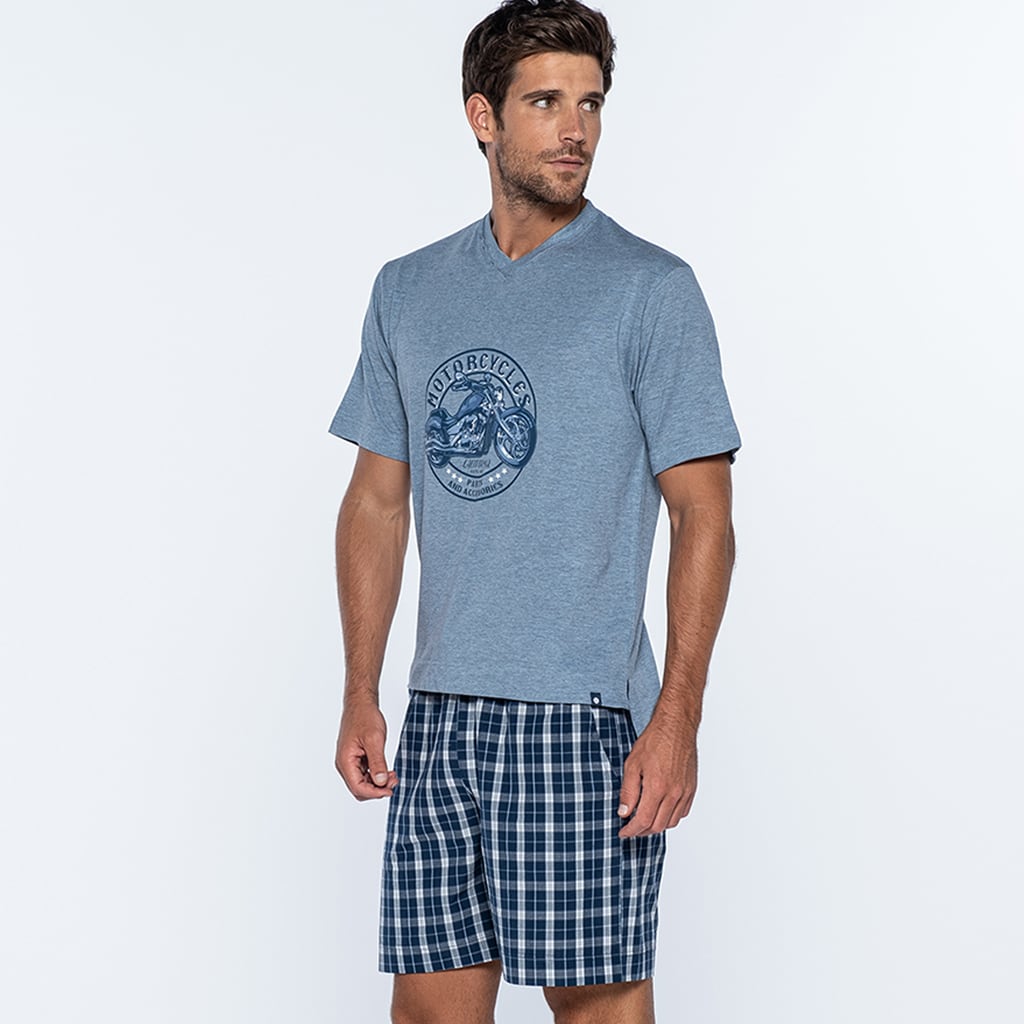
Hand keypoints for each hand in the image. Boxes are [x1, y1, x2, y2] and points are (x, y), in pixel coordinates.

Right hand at [335, 700, 397, 800]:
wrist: (361, 703)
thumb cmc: (364, 717)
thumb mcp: (374, 740)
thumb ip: (377, 762)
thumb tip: (381, 782)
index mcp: (345, 760)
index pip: (357, 787)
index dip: (374, 793)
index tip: (390, 790)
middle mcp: (345, 763)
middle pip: (359, 788)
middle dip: (377, 789)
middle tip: (393, 782)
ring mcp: (349, 761)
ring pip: (362, 782)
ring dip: (377, 783)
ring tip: (392, 776)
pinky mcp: (356, 757)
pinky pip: (364, 773)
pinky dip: (376, 775)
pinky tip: (387, 771)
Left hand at [617, 714, 697, 838]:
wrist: (676, 727)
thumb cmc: (655, 740)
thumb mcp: (632, 764)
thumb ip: (628, 791)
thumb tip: (624, 812)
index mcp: (657, 787)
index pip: (643, 821)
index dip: (631, 831)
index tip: (624, 832)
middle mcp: (674, 793)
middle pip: (658, 826)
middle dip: (642, 831)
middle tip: (631, 828)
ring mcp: (685, 791)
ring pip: (671, 822)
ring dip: (657, 826)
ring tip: (645, 820)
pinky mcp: (691, 788)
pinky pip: (682, 812)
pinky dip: (671, 817)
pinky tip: (661, 811)